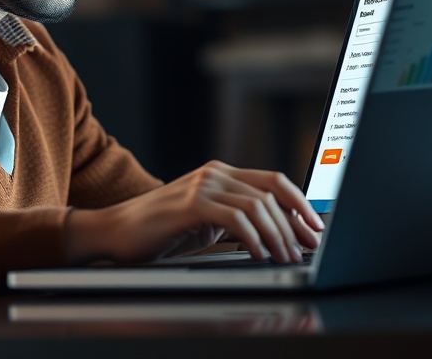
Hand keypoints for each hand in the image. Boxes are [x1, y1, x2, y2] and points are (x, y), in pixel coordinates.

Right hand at [66, 160, 323, 264]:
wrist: (116, 231)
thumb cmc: (160, 230)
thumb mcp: (206, 222)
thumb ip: (236, 219)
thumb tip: (276, 234)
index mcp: (221, 173)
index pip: (273, 181)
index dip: (300, 203)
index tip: (315, 227)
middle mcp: (215, 173)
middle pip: (271, 191)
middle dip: (295, 223)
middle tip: (305, 249)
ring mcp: (203, 185)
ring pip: (257, 205)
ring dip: (277, 235)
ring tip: (284, 258)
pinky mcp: (191, 203)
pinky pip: (235, 218)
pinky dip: (253, 238)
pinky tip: (258, 255)